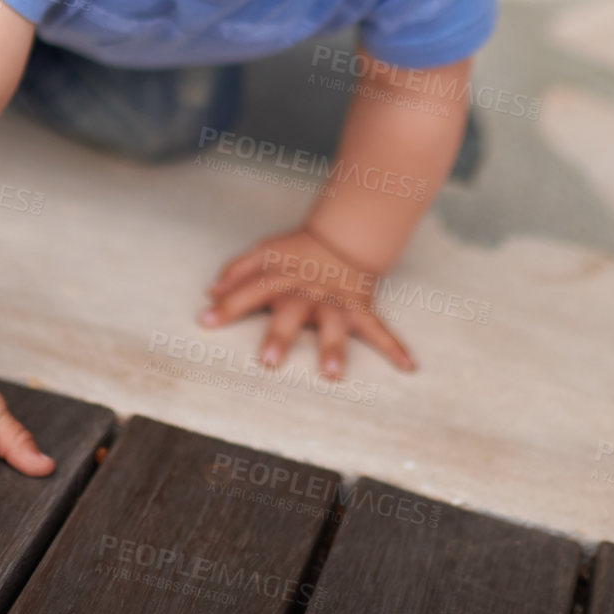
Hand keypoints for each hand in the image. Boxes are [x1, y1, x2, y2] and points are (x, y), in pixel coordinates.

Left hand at [198, 226, 415, 378]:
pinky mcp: (360, 309)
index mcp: (280, 277)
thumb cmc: (297, 251)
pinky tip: (409, 367)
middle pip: (291, 313)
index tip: (205, 322)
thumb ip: (237, 271)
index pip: (249, 291)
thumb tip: (209, 292)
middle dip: (281, 336)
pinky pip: (379, 329)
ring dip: (334, 348)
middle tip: (269, 361)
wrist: (342, 239)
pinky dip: (395, 347)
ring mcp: (334, 302)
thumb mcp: (264, 252)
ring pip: (334, 325)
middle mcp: (306, 292)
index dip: (227, 306)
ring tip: (333, 374)